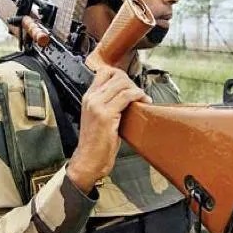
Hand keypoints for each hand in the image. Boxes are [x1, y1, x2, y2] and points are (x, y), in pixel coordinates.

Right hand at [67, 66, 151, 193]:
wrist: (88, 160)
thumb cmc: (97, 142)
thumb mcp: (101, 116)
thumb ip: (110, 103)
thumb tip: (128, 93)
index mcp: (89, 97)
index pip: (104, 72)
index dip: (121, 74)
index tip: (130, 84)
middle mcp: (91, 98)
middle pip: (116, 75)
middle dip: (132, 82)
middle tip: (139, 94)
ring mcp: (97, 105)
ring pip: (122, 83)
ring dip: (137, 89)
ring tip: (143, 98)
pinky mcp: (106, 115)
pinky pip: (126, 96)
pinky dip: (139, 95)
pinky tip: (144, 101)